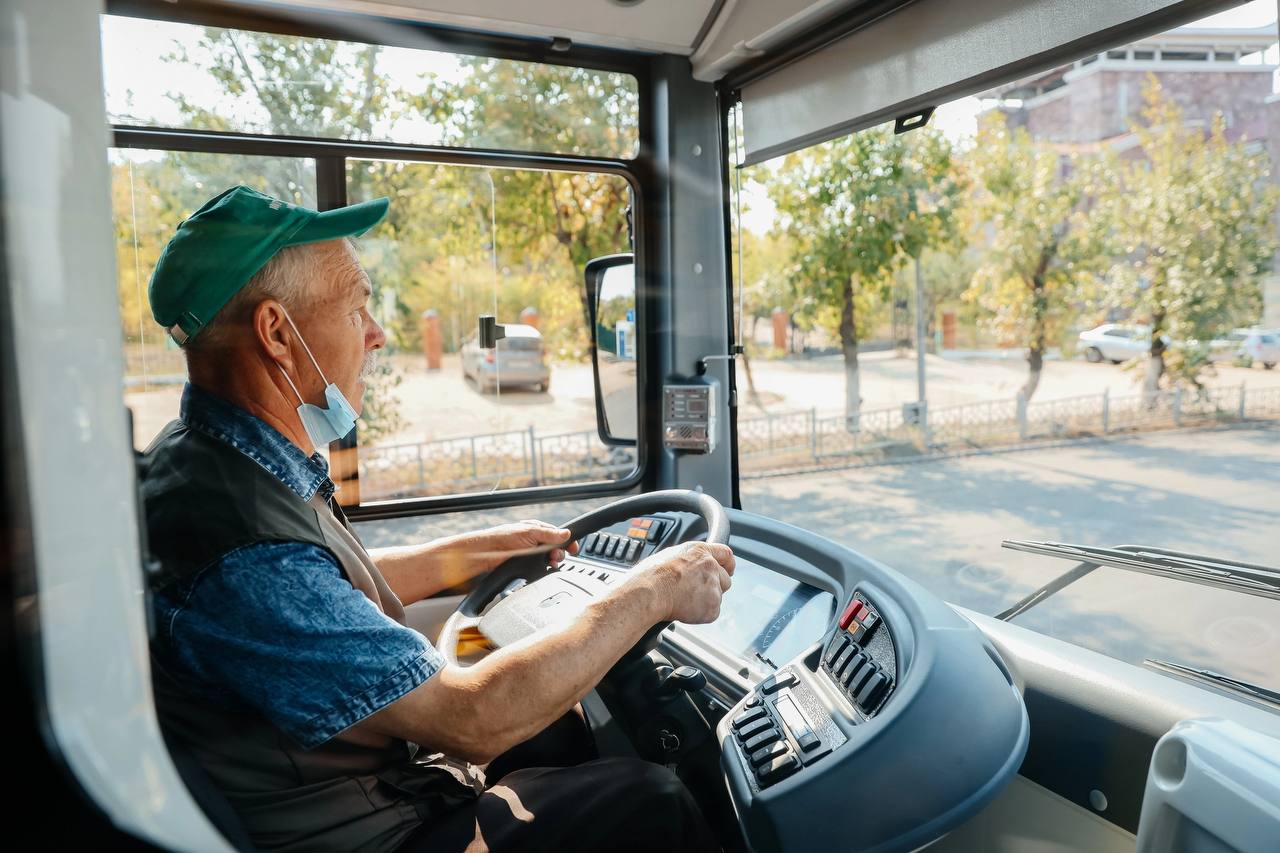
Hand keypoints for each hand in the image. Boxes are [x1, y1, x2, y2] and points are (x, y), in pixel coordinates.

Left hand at [458, 520, 578, 573]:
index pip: (558, 535)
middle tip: (553, 556)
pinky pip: (542, 570)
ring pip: (550, 560)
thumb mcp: (530, 532)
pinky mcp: (527, 567)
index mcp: (537, 530)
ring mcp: (531, 555)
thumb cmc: (503, 538)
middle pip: (557, 549)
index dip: (567, 542)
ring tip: (548, 563)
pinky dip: (545, 571)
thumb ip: (550, 534)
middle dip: (558, 553)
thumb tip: (566, 533)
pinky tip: (543, 570)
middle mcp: (535, 542)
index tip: (574, 549)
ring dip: (552, 562)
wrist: (486, 553)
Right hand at [639, 541, 734, 623]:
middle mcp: (711, 567)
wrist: (649, 592)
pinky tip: (684, 609)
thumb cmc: (651, 576)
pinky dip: (700, 615)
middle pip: (725, 579)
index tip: (728, 570)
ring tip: (683, 601)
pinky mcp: (712, 606)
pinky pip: (711, 612)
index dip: (727, 564)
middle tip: (696, 593)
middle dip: (715, 587)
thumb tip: (688, 568)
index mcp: (699, 552)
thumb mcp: (670, 557)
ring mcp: (714, 587)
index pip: (725, 554)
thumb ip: (688, 561)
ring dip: (705, 601)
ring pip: (717, 597)